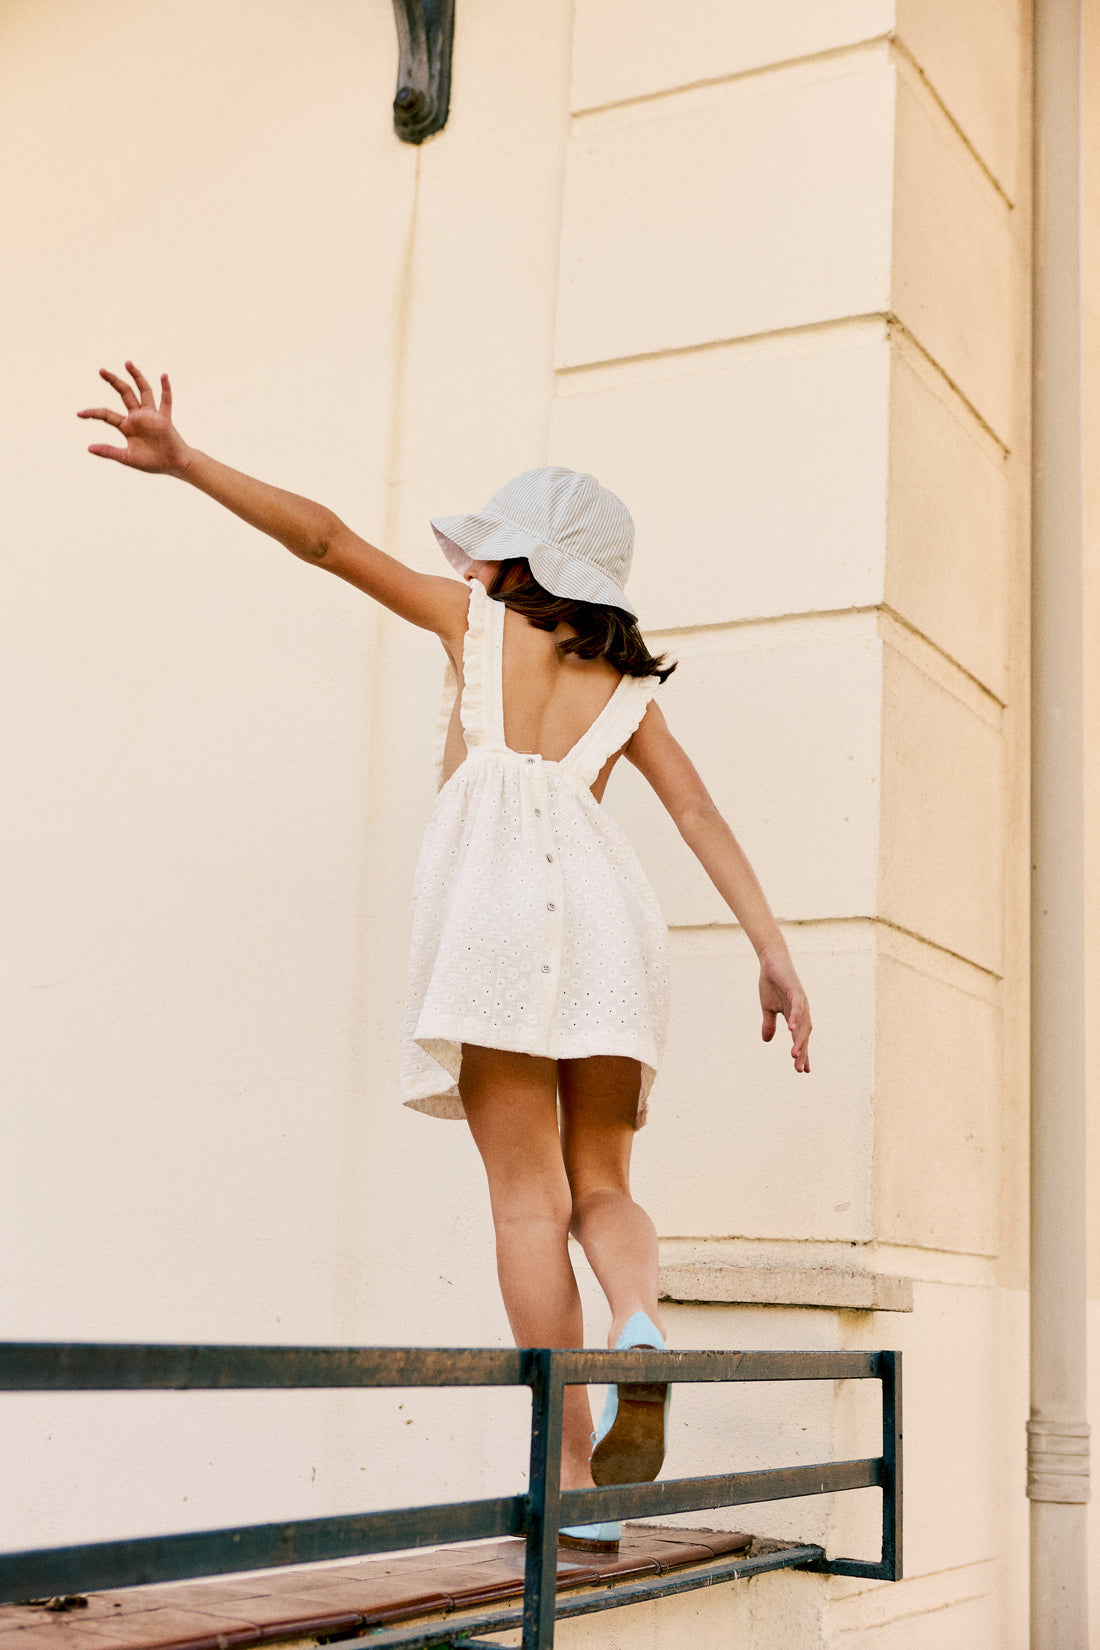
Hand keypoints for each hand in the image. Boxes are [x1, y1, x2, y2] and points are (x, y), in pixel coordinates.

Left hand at [78, 361, 192, 476]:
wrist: (173, 465)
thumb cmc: (152, 462)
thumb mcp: (127, 458)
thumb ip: (109, 452)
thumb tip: (88, 448)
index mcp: (127, 426)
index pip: (106, 414)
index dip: (93, 413)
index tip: (79, 414)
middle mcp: (138, 417)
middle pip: (124, 394)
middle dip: (113, 381)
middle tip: (101, 370)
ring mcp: (151, 416)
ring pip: (143, 391)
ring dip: (136, 376)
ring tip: (127, 363)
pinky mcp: (164, 418)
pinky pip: (166, 401)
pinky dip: (166, 388)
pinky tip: (163, 375)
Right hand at [759, 947, 811, 1072]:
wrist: (772, 961)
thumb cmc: (771, 983)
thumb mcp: (767, 1008)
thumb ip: (769, 1024)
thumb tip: (767, 1041)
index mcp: (795, 1016)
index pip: (800, 1038)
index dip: (803, 1054)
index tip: (804, 1071)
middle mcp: (802, 1011)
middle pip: (804, 1035)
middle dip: (802, 1052)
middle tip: (799, 1069)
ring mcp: (801, 1001)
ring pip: (803, 1025)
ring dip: (799, 1040)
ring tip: (794, 1055)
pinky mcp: (796, 991)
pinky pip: (798, 1007)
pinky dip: (796, 1018)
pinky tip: (791, 1029)